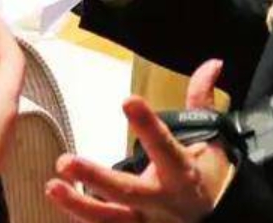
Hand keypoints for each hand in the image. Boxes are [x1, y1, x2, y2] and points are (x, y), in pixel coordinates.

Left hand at [45, 60, 232, 222]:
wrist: (219, 222)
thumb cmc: (209, 177)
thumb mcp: (212, 139)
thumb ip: (202, 100)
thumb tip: (212, 64)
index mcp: (183, 172)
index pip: (164, 145)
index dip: (147, 124)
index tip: (128, 100)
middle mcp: (163, 201)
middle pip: (127, 191)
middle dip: (95, 178)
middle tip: (65, 161)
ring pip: (111, 220)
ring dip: (79, 206)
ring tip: (52, 186)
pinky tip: (62, 206)